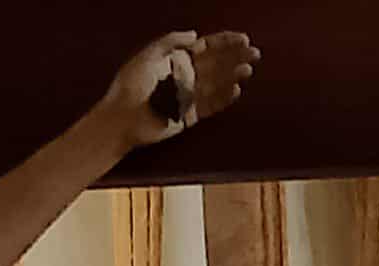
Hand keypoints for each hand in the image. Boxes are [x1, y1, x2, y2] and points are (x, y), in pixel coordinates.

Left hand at [103, 31, 259, 152]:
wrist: (124, 117)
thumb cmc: (130, 84)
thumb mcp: (148, 54)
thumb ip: (170, 41)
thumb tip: (195, 35)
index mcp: (176, 59)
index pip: (206, 47)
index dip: (224, 42)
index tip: (241, 38)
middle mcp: (186, 76)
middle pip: (217, 63)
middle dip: (236, 57)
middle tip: (254, 52)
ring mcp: (190, 96)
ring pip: (217, 83)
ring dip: (234, 75)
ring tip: (248, 69)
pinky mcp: (191, 115)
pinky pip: (211, 105)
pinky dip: (224, 98)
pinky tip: (235, 90)